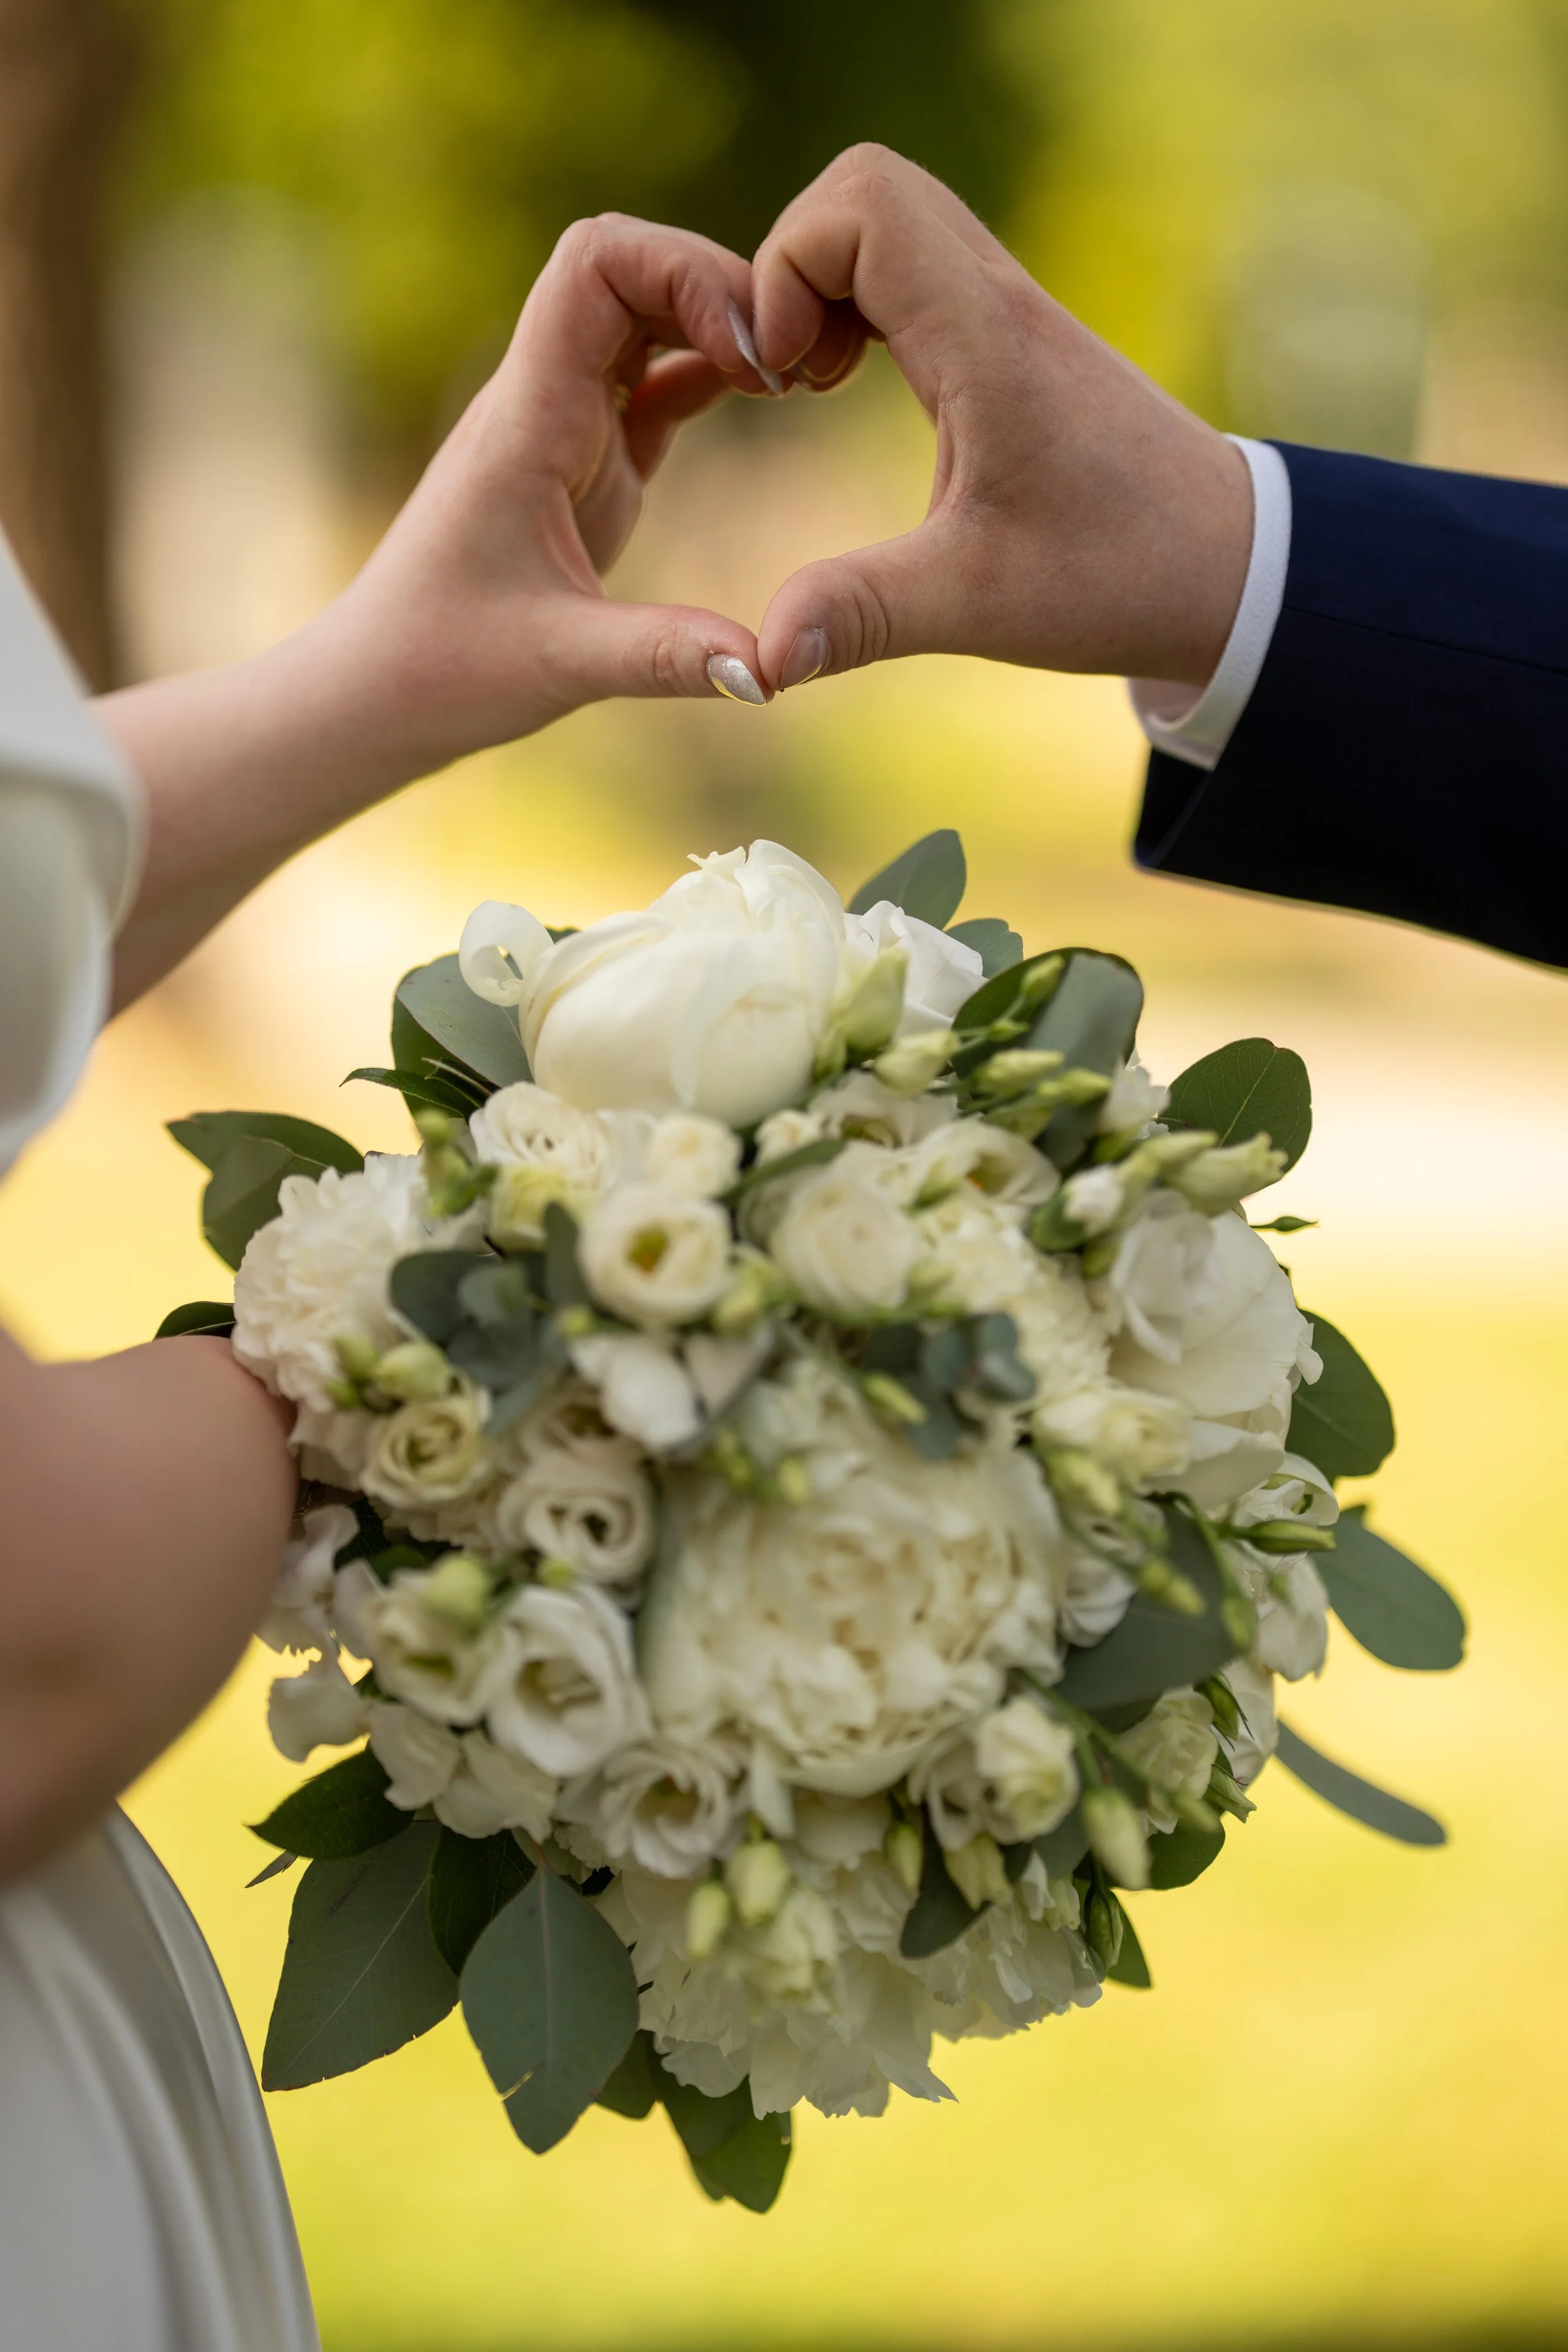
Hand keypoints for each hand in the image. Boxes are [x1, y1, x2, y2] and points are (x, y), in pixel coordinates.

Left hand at [326, 211, 778, 757]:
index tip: (750, 351)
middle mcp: (543, 400)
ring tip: (796, 379)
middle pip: (632, 268)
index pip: (595, 262)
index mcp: (527, 417)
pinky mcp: (588, 463)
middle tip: (796, 365)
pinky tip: (766, 402)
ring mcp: (565, 427)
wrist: (378, 690)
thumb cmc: (442, 668)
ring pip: (647, 316)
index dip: (682, 270)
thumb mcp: (560, 664)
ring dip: (720, 325)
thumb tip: (769, 671)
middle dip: (720, 289)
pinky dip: (712, 374)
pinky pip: (656, 380)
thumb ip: (665, 656)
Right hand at [747, 146, 1252, 694]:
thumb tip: (761, 661)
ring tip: (814, 383)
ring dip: (825, 284)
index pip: (863, 207)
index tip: (784, 380)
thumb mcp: (975, 607)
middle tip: (790, 378)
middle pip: (865, 186)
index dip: (788, 268)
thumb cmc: (1117, 576)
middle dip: (794, 267)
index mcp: (986, 342)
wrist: (1229, 566)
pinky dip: (859, 301)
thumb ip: (860, 615)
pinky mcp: (1008, 336)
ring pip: (888, 215)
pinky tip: (851, 383)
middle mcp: (997, 301)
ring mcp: (1007, 309)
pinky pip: (912, 260)